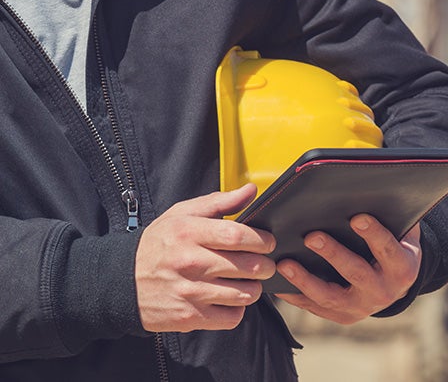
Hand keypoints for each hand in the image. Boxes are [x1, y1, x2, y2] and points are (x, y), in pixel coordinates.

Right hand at [135, 184, 275, 331]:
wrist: (119, 282)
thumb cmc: (157, 245)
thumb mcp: (181, 215)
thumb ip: (219, 202)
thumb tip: (250, 190)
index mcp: (188, 233)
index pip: (237, 235)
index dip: (261, 240)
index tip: (268, 242)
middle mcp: (190, 262)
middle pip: (248, 266)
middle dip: (265, 265)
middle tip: (264, 263)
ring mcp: (190, 292)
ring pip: (245, 293)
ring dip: (254, 287)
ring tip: (247, 280)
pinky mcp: (190, 317)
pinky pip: (232, 316)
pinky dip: (237, 309)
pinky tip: (230, 298)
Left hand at [275, 214, 420, 323]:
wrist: (397, 284)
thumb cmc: (395, 246)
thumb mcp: (402, 233)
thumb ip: (392, 216)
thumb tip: (370, 188)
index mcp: (402, 269)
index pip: (387, 249)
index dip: (374, 234)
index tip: (357, 217)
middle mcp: (383, 292)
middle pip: (356, 273)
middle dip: (333, 254)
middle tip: (311, 236)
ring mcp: (361, 308)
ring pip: (330, 296)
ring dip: (305, 280)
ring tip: (284, 263)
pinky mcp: (342, 316)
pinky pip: (315, 307)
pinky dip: (295, 295)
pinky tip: (278, 282)